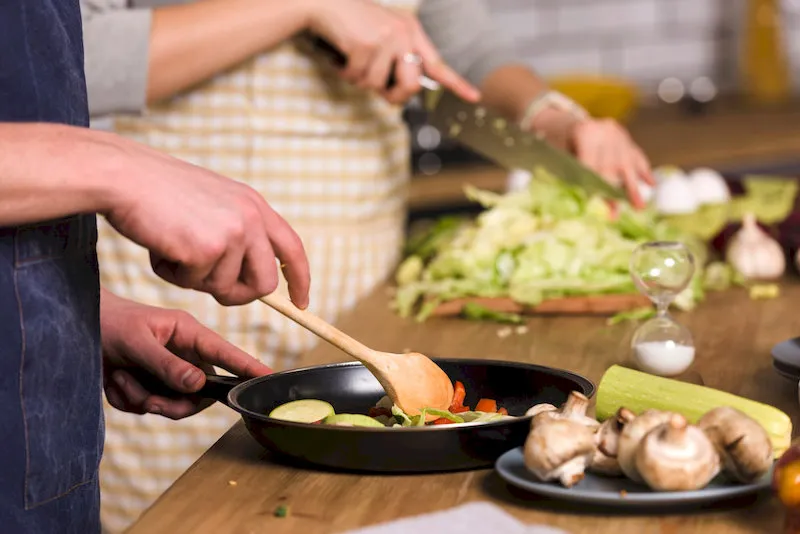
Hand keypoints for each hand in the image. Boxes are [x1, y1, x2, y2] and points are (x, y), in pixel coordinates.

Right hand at [100, 131, 309, 306]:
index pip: (292, 248)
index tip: (301, 303)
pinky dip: (173, 274)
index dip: (300, 279)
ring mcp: (231, 234)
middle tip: (209, 286)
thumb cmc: (160, 192)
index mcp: (255, 205)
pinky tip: (160, 247)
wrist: (125, 176)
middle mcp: (250, 218)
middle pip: (264, 284)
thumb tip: (256, 281)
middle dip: (238, 295)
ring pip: (224, 288)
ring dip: (195, 280)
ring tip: (173, 249)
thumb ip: (238, 232)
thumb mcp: (214, 203)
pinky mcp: (206, 250)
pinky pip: (194, 284)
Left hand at [100, 289, 271, 418]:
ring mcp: (167, 372)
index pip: (226, 353)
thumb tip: (198, 386)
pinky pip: (147, 407)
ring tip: (121, 379)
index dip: (248, 367)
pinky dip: (127, 400)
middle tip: (148, 400)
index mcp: (188, 334)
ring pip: (173, 404)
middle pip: (199, 393)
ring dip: (143, 399)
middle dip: (172, 402)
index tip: (269, 378)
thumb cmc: (110, 324)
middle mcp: (183, 355)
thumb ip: (167, 365)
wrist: (77, 327)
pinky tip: (114, 379)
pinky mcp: (150, 384)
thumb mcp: (137, 343)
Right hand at [306, 0, 479, 104]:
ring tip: (354, 62)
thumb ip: (398, 59)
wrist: (327, 3)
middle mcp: (403, 35)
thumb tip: (400, 92)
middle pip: (409, 86)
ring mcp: (385, 39)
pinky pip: (357, 78)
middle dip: (392, 95)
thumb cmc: (354, 23)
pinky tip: (342, 58)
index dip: (456, 83)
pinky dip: (345, 73)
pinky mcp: (365, 45)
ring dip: (360, 80)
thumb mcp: (385, 35)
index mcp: (412, 33)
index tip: (474, 96)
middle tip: (378, 88)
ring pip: (376, 85)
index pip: (437, 63)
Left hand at [568, 118, 653, 208]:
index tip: (594, 202)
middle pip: (612, 165)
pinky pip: (638, 157)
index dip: (593, 183)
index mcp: (586, 133)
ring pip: (628, 163)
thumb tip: (589, 202)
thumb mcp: (565, 157)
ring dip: (633, 188)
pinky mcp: (628, 140)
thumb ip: (576, 174)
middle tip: (615, 213)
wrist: (576, 127)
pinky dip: (645, 172)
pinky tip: (652, 184)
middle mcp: (606, 132)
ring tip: (639, 206)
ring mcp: (619, 135)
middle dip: (613, 192)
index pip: (591, 163)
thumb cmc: (566, 146)